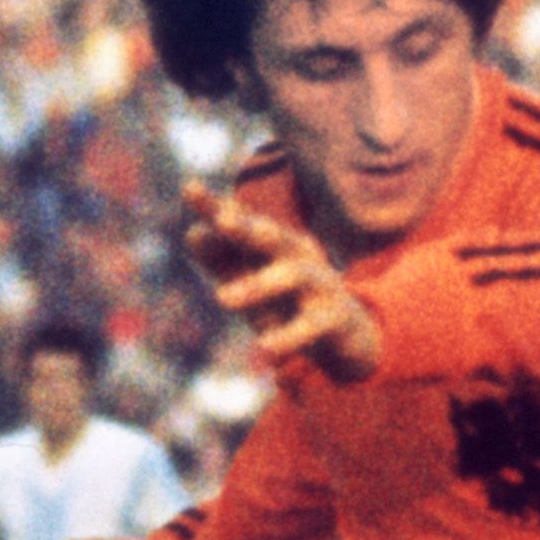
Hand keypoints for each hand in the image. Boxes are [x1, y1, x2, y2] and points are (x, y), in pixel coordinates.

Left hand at [181, 181, 382, 383]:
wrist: (349, 335)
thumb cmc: (288, 301)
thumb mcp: (250, 278)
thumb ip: (219, 257)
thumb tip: (194, 235)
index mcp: (275, 242)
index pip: (241, 222)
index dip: (215, 207)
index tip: (190, 189)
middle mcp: (298, 255)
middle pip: (273, 236)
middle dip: (248, 227)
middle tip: (223, 221)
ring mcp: (320, 283)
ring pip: (292, 275)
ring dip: (258, 285)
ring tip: (221, 299)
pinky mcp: (335, 318)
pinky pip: (311, 326)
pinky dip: (288, 337)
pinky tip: (265, 350)